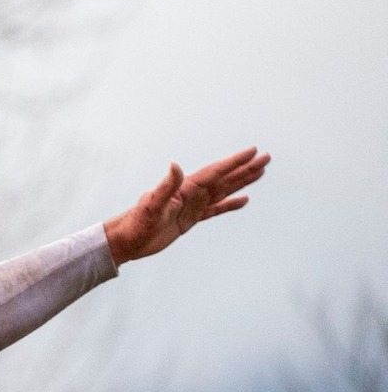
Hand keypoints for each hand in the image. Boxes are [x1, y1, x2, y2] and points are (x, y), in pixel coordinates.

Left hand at [103, 147, 268, 263]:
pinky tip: (243, 200)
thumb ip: (165, 187)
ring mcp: (191, 206)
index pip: (215, 172)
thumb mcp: (151, 205)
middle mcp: (190, 194)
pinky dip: (230, 204)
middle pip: (224, 178)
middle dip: (245, 168)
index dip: (234, 162)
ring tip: (260, 172)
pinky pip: (215, 209)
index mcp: (184, 189)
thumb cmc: (135, 223)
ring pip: (223, 191)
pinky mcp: (190, 219)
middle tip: (266, 157)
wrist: (125, 240)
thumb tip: (175, 164)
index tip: (252, 151)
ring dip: (241, 181)